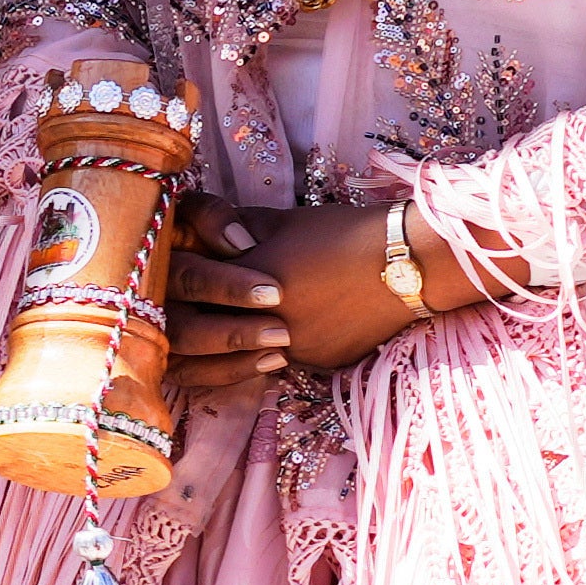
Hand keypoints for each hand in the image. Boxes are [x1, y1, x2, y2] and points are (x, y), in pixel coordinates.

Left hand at [162, 196, 415, 394]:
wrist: (407, 260)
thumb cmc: (341, 232)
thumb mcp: (278, 221)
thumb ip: (230, 233)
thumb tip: (198, 241)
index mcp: (243, 281)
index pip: (189, 288)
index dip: (179, 281)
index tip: (178, 277)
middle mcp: (259, 322)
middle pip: (199, 332)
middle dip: (189, 323)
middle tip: (184, 315)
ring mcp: (288, 349)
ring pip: (235, 358)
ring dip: (224, 348)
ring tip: (221, 333)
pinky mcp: (315, 363)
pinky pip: (280, 362)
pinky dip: (272, 351)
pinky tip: (280, 335)